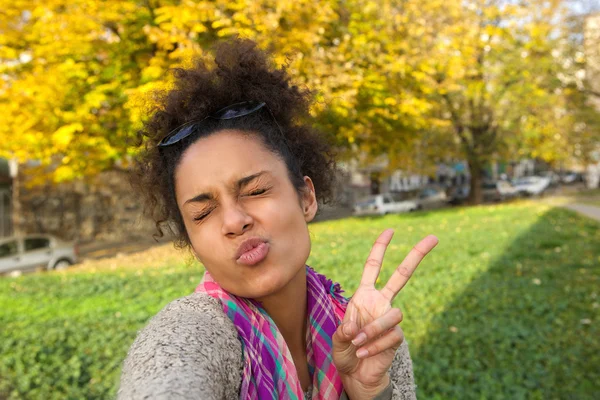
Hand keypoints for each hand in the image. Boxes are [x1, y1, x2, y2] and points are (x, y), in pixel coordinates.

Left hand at [332, 229, 437, 398]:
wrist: (356, 374)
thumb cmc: (346, 352)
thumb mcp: (338, 338)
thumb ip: (345, 330)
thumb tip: (357, 328)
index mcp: (364, 295)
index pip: (373, 267)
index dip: (380, 248)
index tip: (390, 230)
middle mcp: (380, 302)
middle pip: (403, 276)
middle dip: (417, 255)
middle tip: (434, 237)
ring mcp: (390, 318)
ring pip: (395, 313)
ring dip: (373, 329)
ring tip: (358, 343)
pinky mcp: (397, 336)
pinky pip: (391, 336)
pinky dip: (374, 346)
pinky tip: (363, 354)